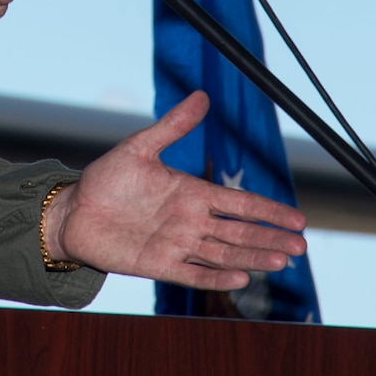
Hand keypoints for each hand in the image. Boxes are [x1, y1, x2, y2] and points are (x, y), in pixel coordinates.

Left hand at [44, 91, 307, 288]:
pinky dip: (217, 277)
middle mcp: (191, 222)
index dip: (269, 211)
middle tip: (301, 246)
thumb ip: (172, 126)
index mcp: (192, 193)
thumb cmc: (107, 179)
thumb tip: (202, 96)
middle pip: (240, 232)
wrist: (73, 211)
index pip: (240, 204)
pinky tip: (241, 278)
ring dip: (253, 257)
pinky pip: (194, 273)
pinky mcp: (159, 264)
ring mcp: (177, 245)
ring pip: (224, 254)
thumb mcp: (140, 147)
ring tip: (282, 260)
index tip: (298, 218)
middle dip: (271, 238)